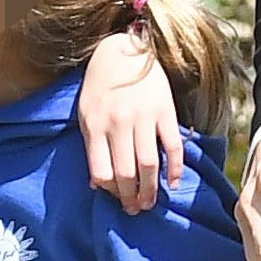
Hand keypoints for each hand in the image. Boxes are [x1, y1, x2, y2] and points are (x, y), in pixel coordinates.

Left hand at [79, 31, 186, 215]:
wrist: (125, 50)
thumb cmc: (101, 86)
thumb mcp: (86, 114)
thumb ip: (91, 146)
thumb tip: (96, 184)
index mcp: (95, 126)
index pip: (101, 171)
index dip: (108, 191)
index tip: (114, 198)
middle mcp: (119, 124)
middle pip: (126, 173)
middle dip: (130, 197)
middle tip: (134, 210)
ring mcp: (143, 117)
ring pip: (148, 164)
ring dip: (150, 190)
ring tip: (149, 204)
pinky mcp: (165, 111)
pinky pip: (172, 147)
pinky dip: (174, 169)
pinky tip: (172, 183)